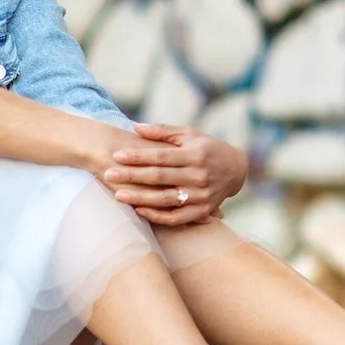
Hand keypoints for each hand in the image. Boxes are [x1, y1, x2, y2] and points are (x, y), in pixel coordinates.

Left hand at [102, 123, 245, 226]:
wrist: (236, 170)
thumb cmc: (207, 148)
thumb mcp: (190, 134)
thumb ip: (163, 131)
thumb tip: (136, 127)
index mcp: (195, 155)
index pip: (161, 156)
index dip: (138, 156)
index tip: (117, 156)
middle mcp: (199, 176)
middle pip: (159, 178)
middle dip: (132, 176)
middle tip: (108, 175)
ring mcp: (201, 195)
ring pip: (166, 199)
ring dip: (140, 198)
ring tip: (118, 195)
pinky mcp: (203, 211)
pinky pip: (177, 217)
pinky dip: (157, 215)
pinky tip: (139, 210)